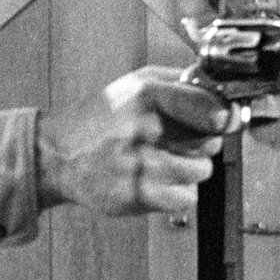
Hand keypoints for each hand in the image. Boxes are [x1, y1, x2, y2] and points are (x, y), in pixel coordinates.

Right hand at [42, 66, 238, 215]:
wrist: (58, 156)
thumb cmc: (99, 119)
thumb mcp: (135, 84)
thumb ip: (180, 83)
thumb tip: (222, 94)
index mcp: (145, 95)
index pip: (209, 107)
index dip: (220, 116)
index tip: (221, 120)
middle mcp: (143, 129)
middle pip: (210, 141)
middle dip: (200, 141)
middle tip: (176, 139)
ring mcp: (140, 165)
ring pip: (201, 171)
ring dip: (189, 167)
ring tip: (162, 160)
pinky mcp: (138, 195)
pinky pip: (187, 197)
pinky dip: (177, 191)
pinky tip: (156, 179)